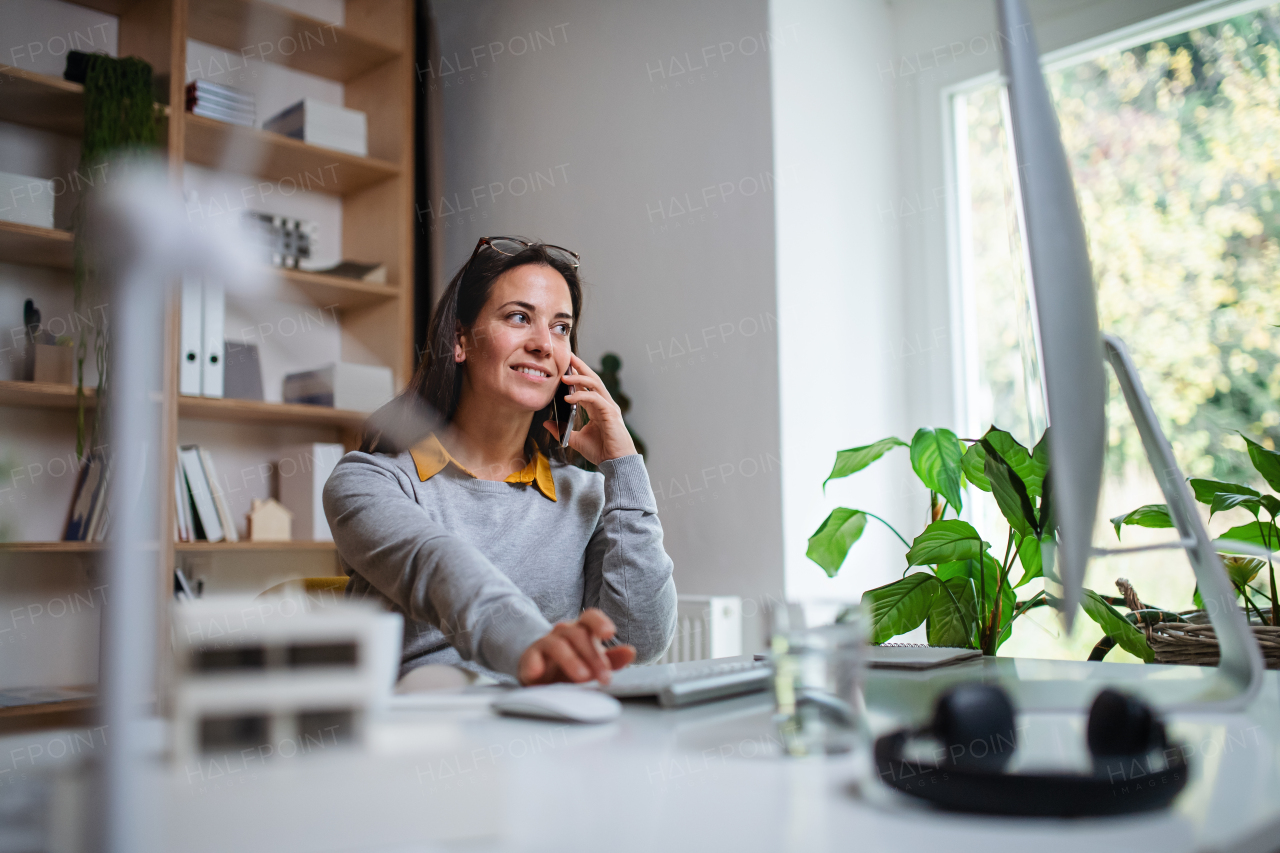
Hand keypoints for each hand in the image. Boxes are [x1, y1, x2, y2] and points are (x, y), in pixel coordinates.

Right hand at [517, 608, 635, 685]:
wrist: (540, 670)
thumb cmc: (572, 663)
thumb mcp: (592, 662)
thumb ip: (612, 659)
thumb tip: (631, 651)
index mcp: (581, 630)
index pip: (590, 617)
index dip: (599, 622)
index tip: (609, 633)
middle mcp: (563, 632)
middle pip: (578, 634)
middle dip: (594, 656)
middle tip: (605, 677)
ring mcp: (545, 644)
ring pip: (558, 645)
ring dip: (571, 660)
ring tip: (583, 677)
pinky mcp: (530, 659)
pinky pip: (531, 658)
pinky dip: (533, 665)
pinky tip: (537, 673)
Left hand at [543, 353, 637, 465]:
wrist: (615, 463)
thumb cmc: (600, 451)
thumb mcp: (575, 439)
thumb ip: (562, 430)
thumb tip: (546, 423)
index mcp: (597, 408)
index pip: (587, 386)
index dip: (577, 374)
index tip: (566, 365)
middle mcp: (604, 404)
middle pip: (593, 379)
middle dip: (581, 367)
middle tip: (568, 356)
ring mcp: (609, 407)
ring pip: (595, 385)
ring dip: (579, 378)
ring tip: (564, 375)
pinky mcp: (611, 413)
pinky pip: (595, 399)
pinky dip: (582, 396)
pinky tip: (568, 397)